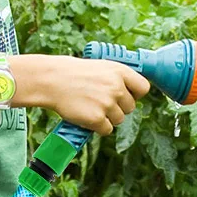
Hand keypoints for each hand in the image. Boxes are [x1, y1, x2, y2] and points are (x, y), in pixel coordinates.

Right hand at [33, 55, 150, 134]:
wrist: (52, 80)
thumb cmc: (75, 73)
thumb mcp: (101, 67)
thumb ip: (118, 78)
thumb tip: (132, 93)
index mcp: (120, 71)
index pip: (144, 88)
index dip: (136, 94)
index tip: (126, 96)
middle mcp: (117, 87)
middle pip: (130, 108)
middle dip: (118, 108)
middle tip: (100, 101)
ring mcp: (107, 103)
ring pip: (119, 120)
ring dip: (107, 118)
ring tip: (90, 106)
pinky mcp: (97, 119)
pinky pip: (107, 130)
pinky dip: (97, 127)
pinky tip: (86, 115)